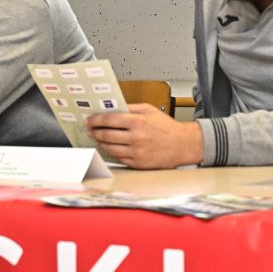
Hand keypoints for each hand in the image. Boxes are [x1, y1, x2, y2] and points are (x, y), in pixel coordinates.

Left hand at [86, 103, 203, 168]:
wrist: (184, 144)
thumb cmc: (166, 126)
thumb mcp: (149, 110)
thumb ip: (129, 108)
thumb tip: (111, 107)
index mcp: (138, 121)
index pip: (108, 120)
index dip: (95, 120)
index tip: (88, 120)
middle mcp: (136, 137)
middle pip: (106, 135)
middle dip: (94, 132)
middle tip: (89, 130)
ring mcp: (137, 152)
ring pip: (109, 148)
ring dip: (100, 143)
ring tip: (96, 138)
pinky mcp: (139, 163)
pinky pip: (118, 158)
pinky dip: (111, 152)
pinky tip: (108, 148)